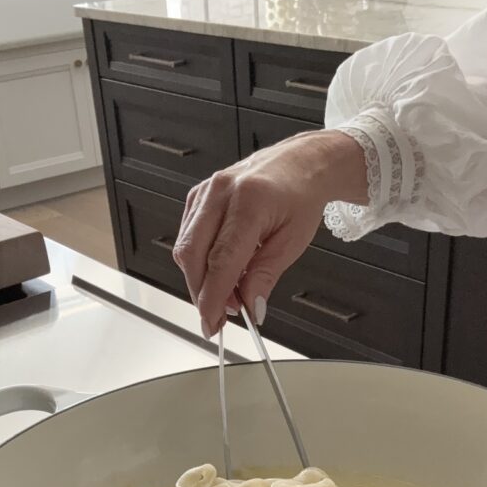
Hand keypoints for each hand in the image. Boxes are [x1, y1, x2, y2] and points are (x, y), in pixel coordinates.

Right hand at [173, 129, 367, 336]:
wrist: (301, 164)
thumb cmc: (300, 197)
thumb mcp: (292, 242)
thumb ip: (266, 276)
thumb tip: (251, 308)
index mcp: (249, 202)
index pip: (220, 261)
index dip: (213, 298)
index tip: (212, 323)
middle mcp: (221, 192)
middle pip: (193, 256)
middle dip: (202, 293)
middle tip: (220, 317)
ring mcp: (206, 191)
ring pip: (185, 248)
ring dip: (200, 280)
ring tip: (228, 295)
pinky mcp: (198, 196)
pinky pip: (187, 236)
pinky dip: (199, 262)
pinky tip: (220, 272)